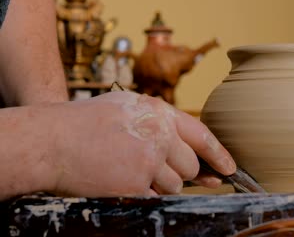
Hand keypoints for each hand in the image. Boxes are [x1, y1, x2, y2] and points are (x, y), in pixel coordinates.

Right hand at [47, 91, 235, 196]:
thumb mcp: (128, 107)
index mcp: (160, 112)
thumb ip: (161, 121)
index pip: (202, 136)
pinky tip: (123, 180)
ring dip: (157, 183)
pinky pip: (156, 198)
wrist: (51, 140)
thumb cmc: (86, 122)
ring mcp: (149, 160)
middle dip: (177, 171)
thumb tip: (191, 148)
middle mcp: (160, 134)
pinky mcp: (136, 184)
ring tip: (127, 167)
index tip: (230, 169)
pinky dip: (144, 194)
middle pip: (190, 166)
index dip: (220, 155)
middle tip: (149, 164)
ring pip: (174, 185)